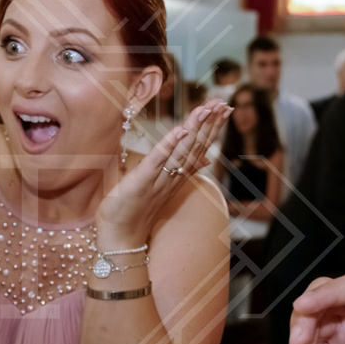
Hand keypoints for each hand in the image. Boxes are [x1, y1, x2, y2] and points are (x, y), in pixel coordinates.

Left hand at [95, 100, 229, 249]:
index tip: (224, 108)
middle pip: (195, 146)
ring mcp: (159, 180)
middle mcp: (172, 177)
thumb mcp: (159, 187)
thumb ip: (180, 170)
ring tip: (207, 109)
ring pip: (182, 152)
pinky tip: (181, 130)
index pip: (198, 147)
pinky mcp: (142, 183)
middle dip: (210, 123)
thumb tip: (204, 159)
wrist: (120, 240)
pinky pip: (158, 162)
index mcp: (175, 176)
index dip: (212, 127)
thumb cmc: (133, 213)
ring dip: (195, 129)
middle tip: (224, 103)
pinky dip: (169, 145)